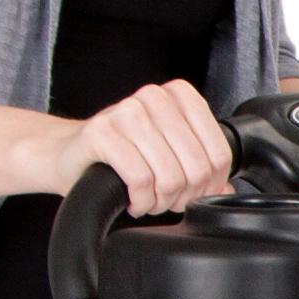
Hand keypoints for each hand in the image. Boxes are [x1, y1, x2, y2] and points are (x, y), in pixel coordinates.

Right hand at [38, 79, 238, 212]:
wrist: (70, 154)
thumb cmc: (123, 154)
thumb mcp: (168, 154)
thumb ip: (202, 168)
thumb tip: (228, 192)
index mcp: (179, 96)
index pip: (219, 154)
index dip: (210, 186)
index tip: (192, 193)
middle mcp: (154, 97)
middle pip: (197, 167)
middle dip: (184, 196)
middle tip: (166, 201)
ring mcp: (126, 111)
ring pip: (169, 176)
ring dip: (160, 202)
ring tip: (148, 200)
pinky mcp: (101, 132)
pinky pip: (139, 179)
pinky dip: (140, 201)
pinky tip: (133, 200)